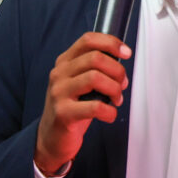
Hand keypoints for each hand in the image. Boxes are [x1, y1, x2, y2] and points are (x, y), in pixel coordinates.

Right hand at [34, 32, 129, 175]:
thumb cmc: (72, 107)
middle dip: (118, 71)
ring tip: (116, 100)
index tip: (126, 53)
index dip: (111, 43)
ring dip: (115, 89)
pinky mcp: (63, 113)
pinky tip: (109, 115)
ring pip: (95, 78)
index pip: (88, 40)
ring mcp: (59, 92)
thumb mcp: (80, 82)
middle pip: (96, 58)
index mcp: (65, 62)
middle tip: (122, 85)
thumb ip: (96, 69)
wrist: (51, 137)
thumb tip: (122, 67)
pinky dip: (109, 111)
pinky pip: (95, 106)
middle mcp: (59, 74)